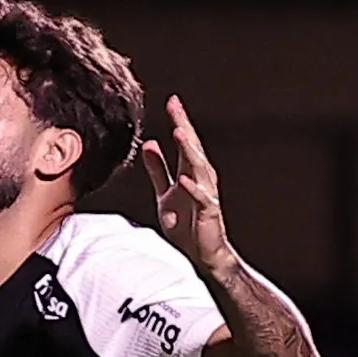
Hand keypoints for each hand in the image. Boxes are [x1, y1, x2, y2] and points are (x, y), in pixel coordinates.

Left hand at [141, 95, 235, 274]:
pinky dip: (192, 187)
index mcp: (190, 173)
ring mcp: (206, 194)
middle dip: (184, 126)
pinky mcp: (209, 212)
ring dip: (189, 151)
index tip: (171, 101)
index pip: (184, 142)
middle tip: (175, 106)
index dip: (178, 121)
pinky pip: (201, 198)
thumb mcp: (165, 193)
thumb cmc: (186, 226)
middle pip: (193, 148)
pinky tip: (183, 177)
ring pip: (199, 167)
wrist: (201, 255)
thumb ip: (158, 170)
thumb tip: (149, 144)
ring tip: (179, 132)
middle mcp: (201, 179)